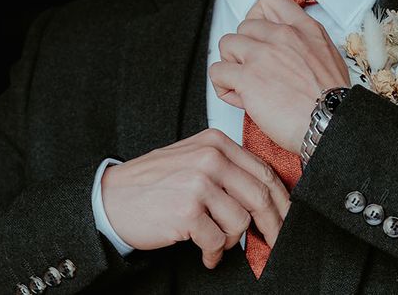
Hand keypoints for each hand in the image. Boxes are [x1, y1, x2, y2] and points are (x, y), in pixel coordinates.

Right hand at [101, 128, 289, 268]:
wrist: (112, 198)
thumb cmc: (154, 182)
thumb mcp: (193, 159)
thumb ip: (227, 169)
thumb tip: (266, 194)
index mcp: (215, 142)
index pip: (263, 170)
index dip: (281, 199)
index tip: (285, 217)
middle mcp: (210, 158)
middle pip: (259, 196)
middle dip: (271, 226)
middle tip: (271, 242)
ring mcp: (198, 183)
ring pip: (240, 222)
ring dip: (231, 242)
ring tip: (215, 244)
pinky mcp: (187, 211)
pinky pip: (217, 241)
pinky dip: (213, 254)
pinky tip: (203, 253)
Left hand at [209, 0, 350, 153]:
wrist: (331, 124)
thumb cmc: (333, 101)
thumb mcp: (329, 56)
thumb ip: (306, 42)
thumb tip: (290, 46)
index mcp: (303, 29)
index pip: (271, 0)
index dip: (258, 17)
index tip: (259, 36)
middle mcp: (281, 36)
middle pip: (244, 26)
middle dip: (244, 48)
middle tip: (253, 69)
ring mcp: (262, 55)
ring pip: (226, 44)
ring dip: (231, 63)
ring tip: (243, 82)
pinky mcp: (247, 78)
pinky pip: (218, 71)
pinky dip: (223, 86)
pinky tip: (239, 98)